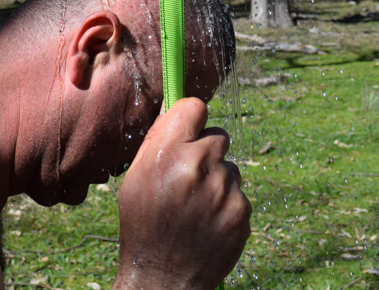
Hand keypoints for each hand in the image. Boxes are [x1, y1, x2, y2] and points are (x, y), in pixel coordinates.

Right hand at [113, 97, 250, 289]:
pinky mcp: (241, 213)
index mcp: (168, 152)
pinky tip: (207, 221)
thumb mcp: (137, 175)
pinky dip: (226, 203)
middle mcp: (199, 166)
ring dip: (217, 178)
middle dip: (206, 149)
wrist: (163, 277)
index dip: (191, 117)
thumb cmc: (144, 222)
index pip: (195, 107)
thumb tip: (173, 106)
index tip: (188, 128)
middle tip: (191, 171)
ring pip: (229, 167)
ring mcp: (224, 191)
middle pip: (218, 134)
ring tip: (196, 204)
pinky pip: (237, 193)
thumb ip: (159, 138)